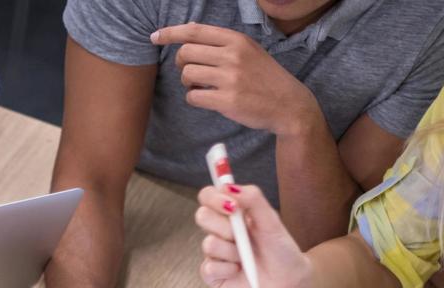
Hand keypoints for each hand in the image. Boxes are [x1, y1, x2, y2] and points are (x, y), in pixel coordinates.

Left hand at [152, 23, 319, 135]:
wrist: (288, 104)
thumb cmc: (264, 76)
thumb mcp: (248, 50)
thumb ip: (221, 41)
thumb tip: (188, 28)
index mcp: (236, 40)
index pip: (194, 31)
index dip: (170, 33)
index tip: (155, 37)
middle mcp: (232, 56)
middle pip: (185, 53)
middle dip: (181, 63)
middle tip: (190, 71)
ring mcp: (230, 78)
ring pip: (187, 75)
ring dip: (188, 82)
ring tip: (202, 86)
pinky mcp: (227, 101)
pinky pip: (193, 97)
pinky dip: (194, 98)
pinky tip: (206, 98)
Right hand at [195, 183, 310, 287]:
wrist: (289, 282)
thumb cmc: (281, 250)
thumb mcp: (271, 221)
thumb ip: (253, 199)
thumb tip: (228, 186)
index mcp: (231, 214)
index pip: (208, 196)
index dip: (214, 198)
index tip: (232, 206)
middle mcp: (219, 231)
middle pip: (202, 216)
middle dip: (225, 226)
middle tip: (242, 236)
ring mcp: (214, 254)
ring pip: (208, 244)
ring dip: (231, 251)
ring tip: (246, 258)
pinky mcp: (213, 275)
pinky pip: (208, 268)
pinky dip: (227, 270)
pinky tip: (239, 272)